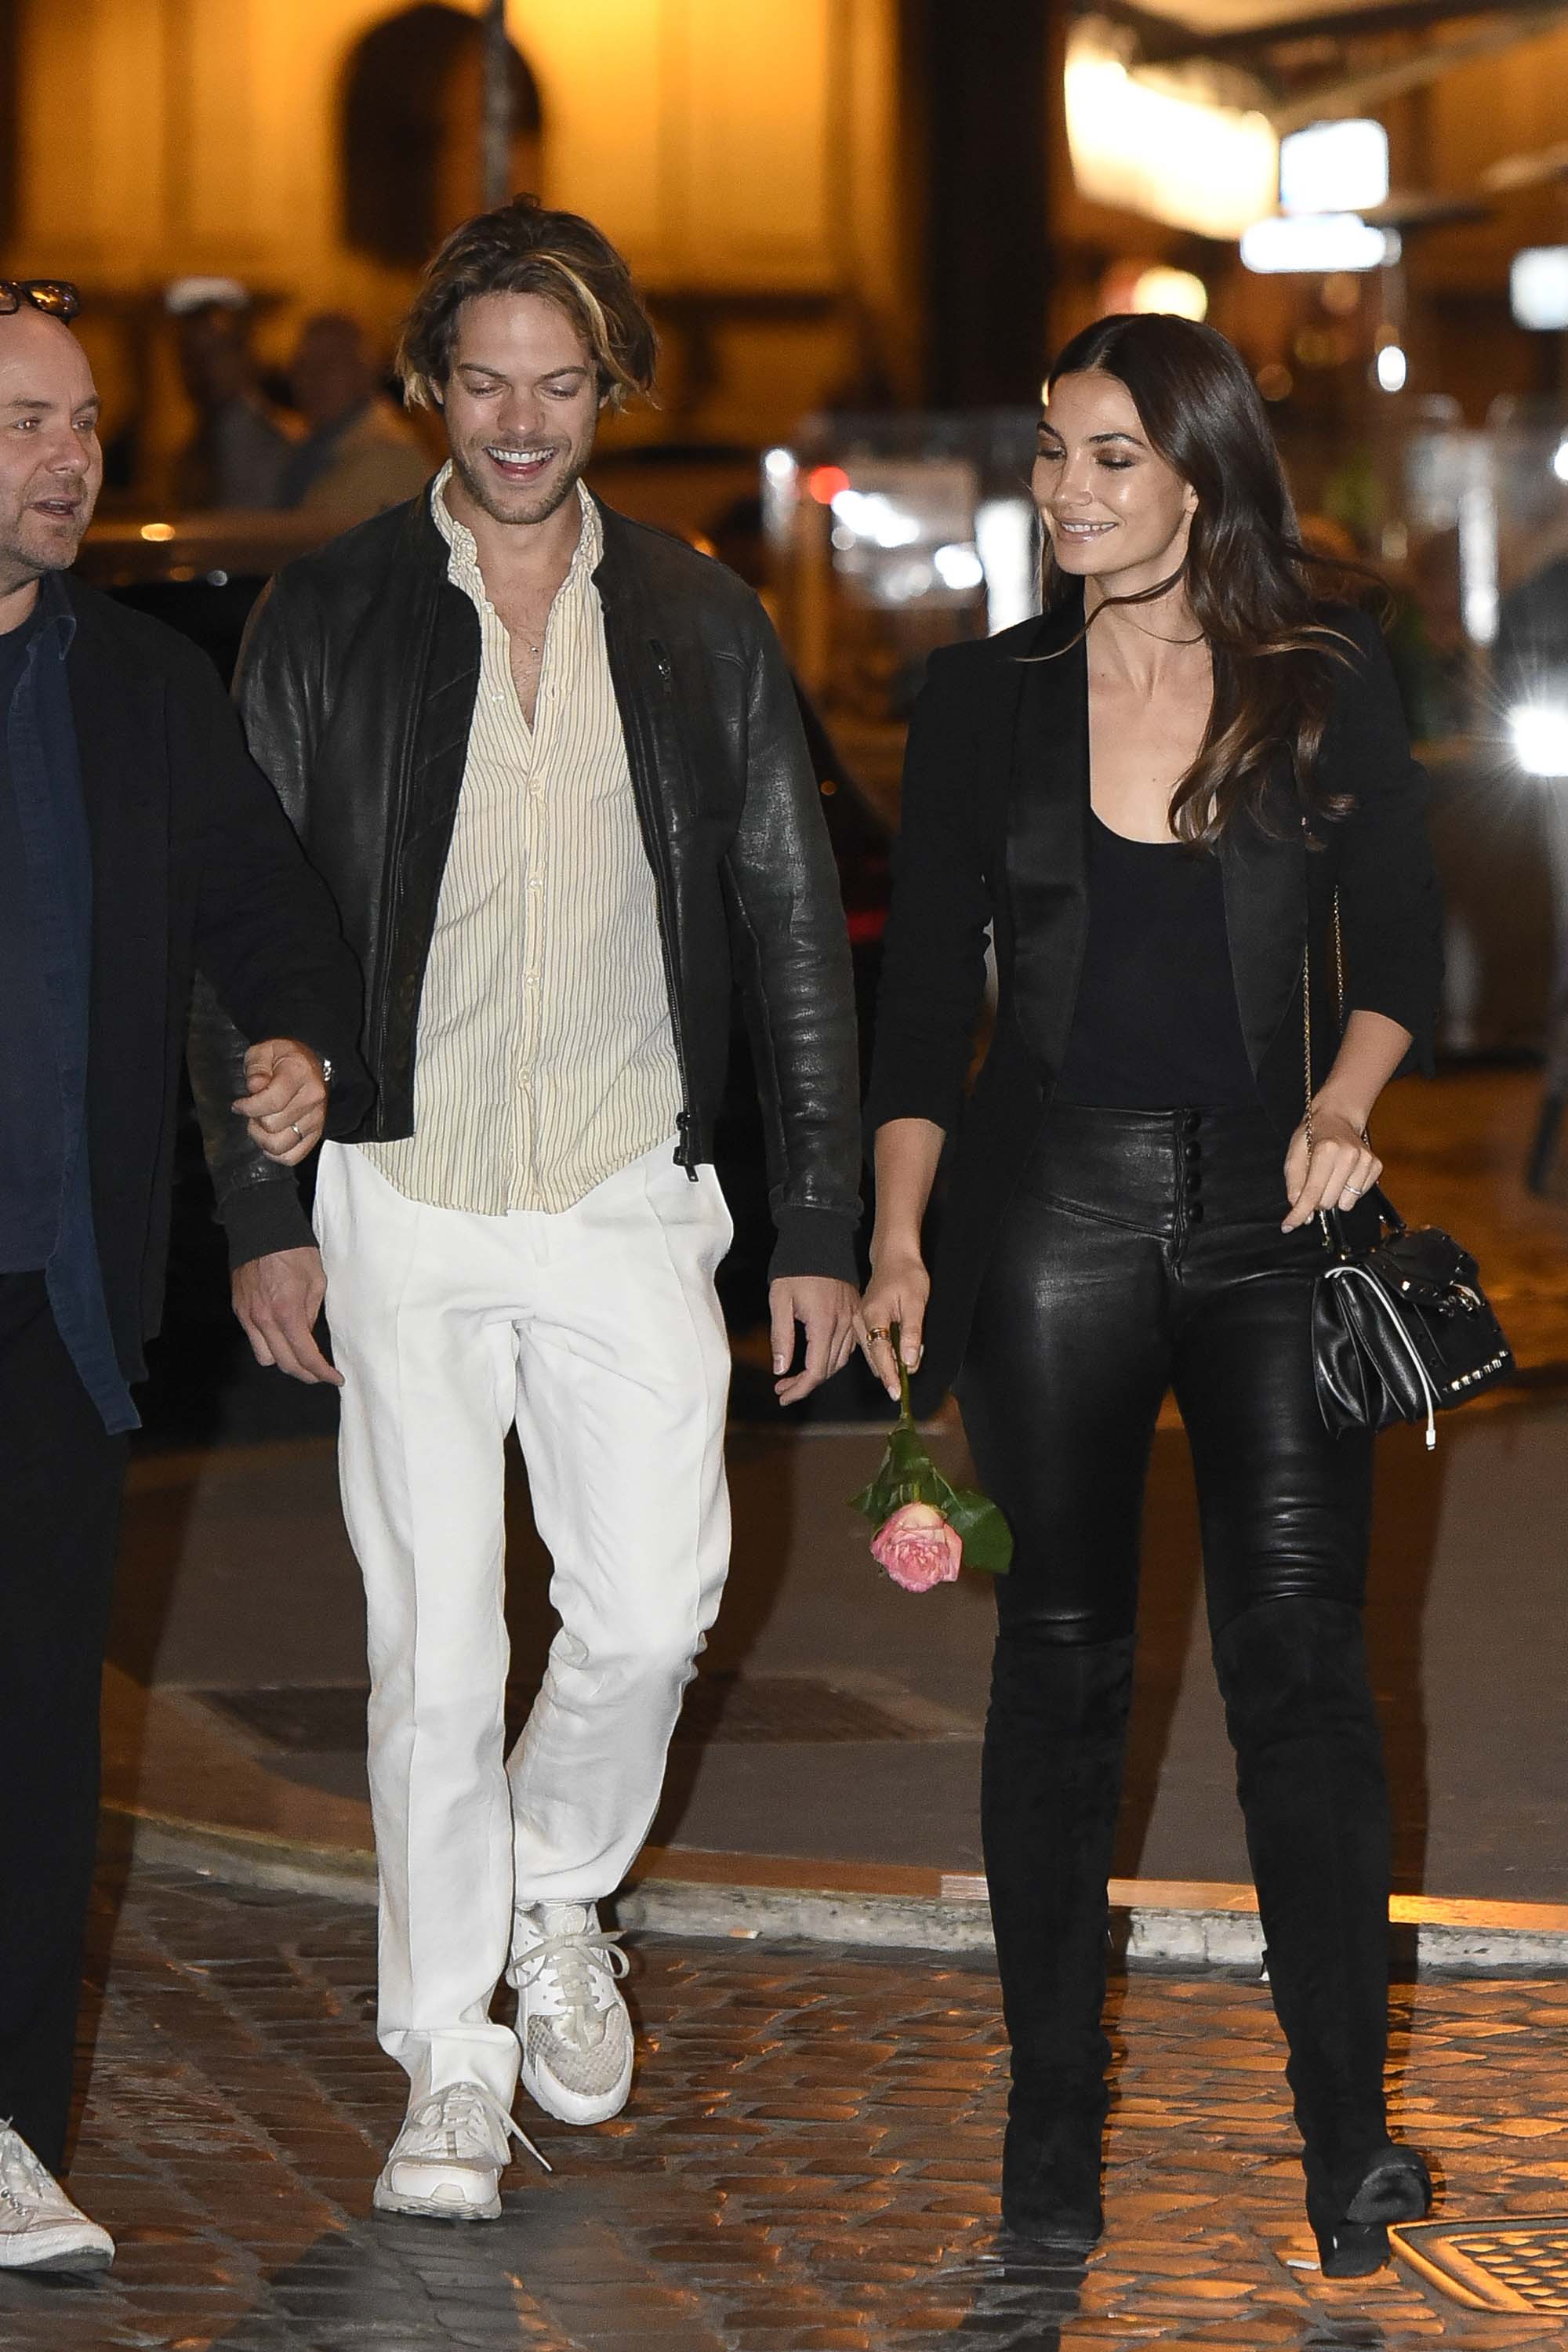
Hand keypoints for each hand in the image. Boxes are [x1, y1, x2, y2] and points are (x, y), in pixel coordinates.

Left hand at [232, 1039, 327, 1164]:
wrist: (308, 1064)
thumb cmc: (283, 1058)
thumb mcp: (263, 1052)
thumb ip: (257, 1067)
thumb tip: (255, 1086)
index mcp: (300, 1074)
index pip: (272, 1101)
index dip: (248, 1107)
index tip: (239, 1105)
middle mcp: (312, 1098)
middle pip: (272, 1126)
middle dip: (254, 1121)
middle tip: (252, 1112)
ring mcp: (316, 1119)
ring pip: (280, 1146)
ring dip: (262, 1139)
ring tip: (260, 1125)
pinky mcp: (315, 1135)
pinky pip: (292, 1157)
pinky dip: (275, 1153)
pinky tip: (269, 1138)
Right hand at [232, 1246, 341, 1384]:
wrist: (261, 1229)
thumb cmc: (293, 1251)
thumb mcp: (317, 1282)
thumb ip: (312, 1314)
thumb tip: (307, 1334)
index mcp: (287, 1311)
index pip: (305, 1355)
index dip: (322, 1372)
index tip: (334, 1378)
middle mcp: (263, 1319)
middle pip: (284, 1363)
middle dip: (305, 1373)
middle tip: (320, 1373)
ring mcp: (248, 1316)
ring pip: (265, 1357)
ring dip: (283, 1360)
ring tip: (299, 1354)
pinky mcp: (239, 1310)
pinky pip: (253, 1339)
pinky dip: (268, 1344)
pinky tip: (281, 1336)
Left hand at [768, 1276, 858, 1404]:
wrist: (819, 1240)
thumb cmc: (795, 1268)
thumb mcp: (780, 1301)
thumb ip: (781, 1337)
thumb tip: (780, 1369)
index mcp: (823, 1323)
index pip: (816, 1370)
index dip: (799, 1389)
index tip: (782, 1396)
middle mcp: (844, 1324)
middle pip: (829, 1369)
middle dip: (805, 1384)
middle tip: (783, 1387)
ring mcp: (853, 1318)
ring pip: (841, 1360)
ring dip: (820, 1373)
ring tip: (795, 1377)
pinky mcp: (856, 1312)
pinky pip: (850, 1345)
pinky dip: (834, 1358)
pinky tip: (817, 1358)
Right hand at [855, 1247, 929, 1401]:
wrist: (894, 1255)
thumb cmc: (907, 1275)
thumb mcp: (915, 1303)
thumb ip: (911, 1333)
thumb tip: (909, 1362)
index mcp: (872, 1316)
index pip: (881, 1354)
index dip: (890, 1375)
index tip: (896, 1393)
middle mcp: (860, 1321)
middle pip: (875, 1357)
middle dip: (890, 1372)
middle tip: (906, 1381)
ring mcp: (859, 1321)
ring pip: (873, 1353)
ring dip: (889, 1363)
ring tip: (905, 1367)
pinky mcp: (863, 1320)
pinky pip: (873, 1344)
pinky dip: (885, 1353)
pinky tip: (898, 1354)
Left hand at [1282, 1106, 1382, 1230]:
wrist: (1338, 1118)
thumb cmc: (1312, 1137)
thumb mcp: (1294, 1156)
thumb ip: (1294, 1185)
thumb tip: (1302, 1213)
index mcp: (1326, 1150)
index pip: (1312, 1192)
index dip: (1299, 1212)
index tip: (1289, 1226)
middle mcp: (1349, 1155)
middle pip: (1328, 1202)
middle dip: (1317, 1200)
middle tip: (1314, 1182)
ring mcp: (1366, 1160)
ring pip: (1346, 1203)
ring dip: (1334, 1195)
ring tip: (1330, 1175)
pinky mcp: (1376, 1166)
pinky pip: (1359, 1196)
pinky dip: (1348, 1191)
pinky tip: (1343, 1174)